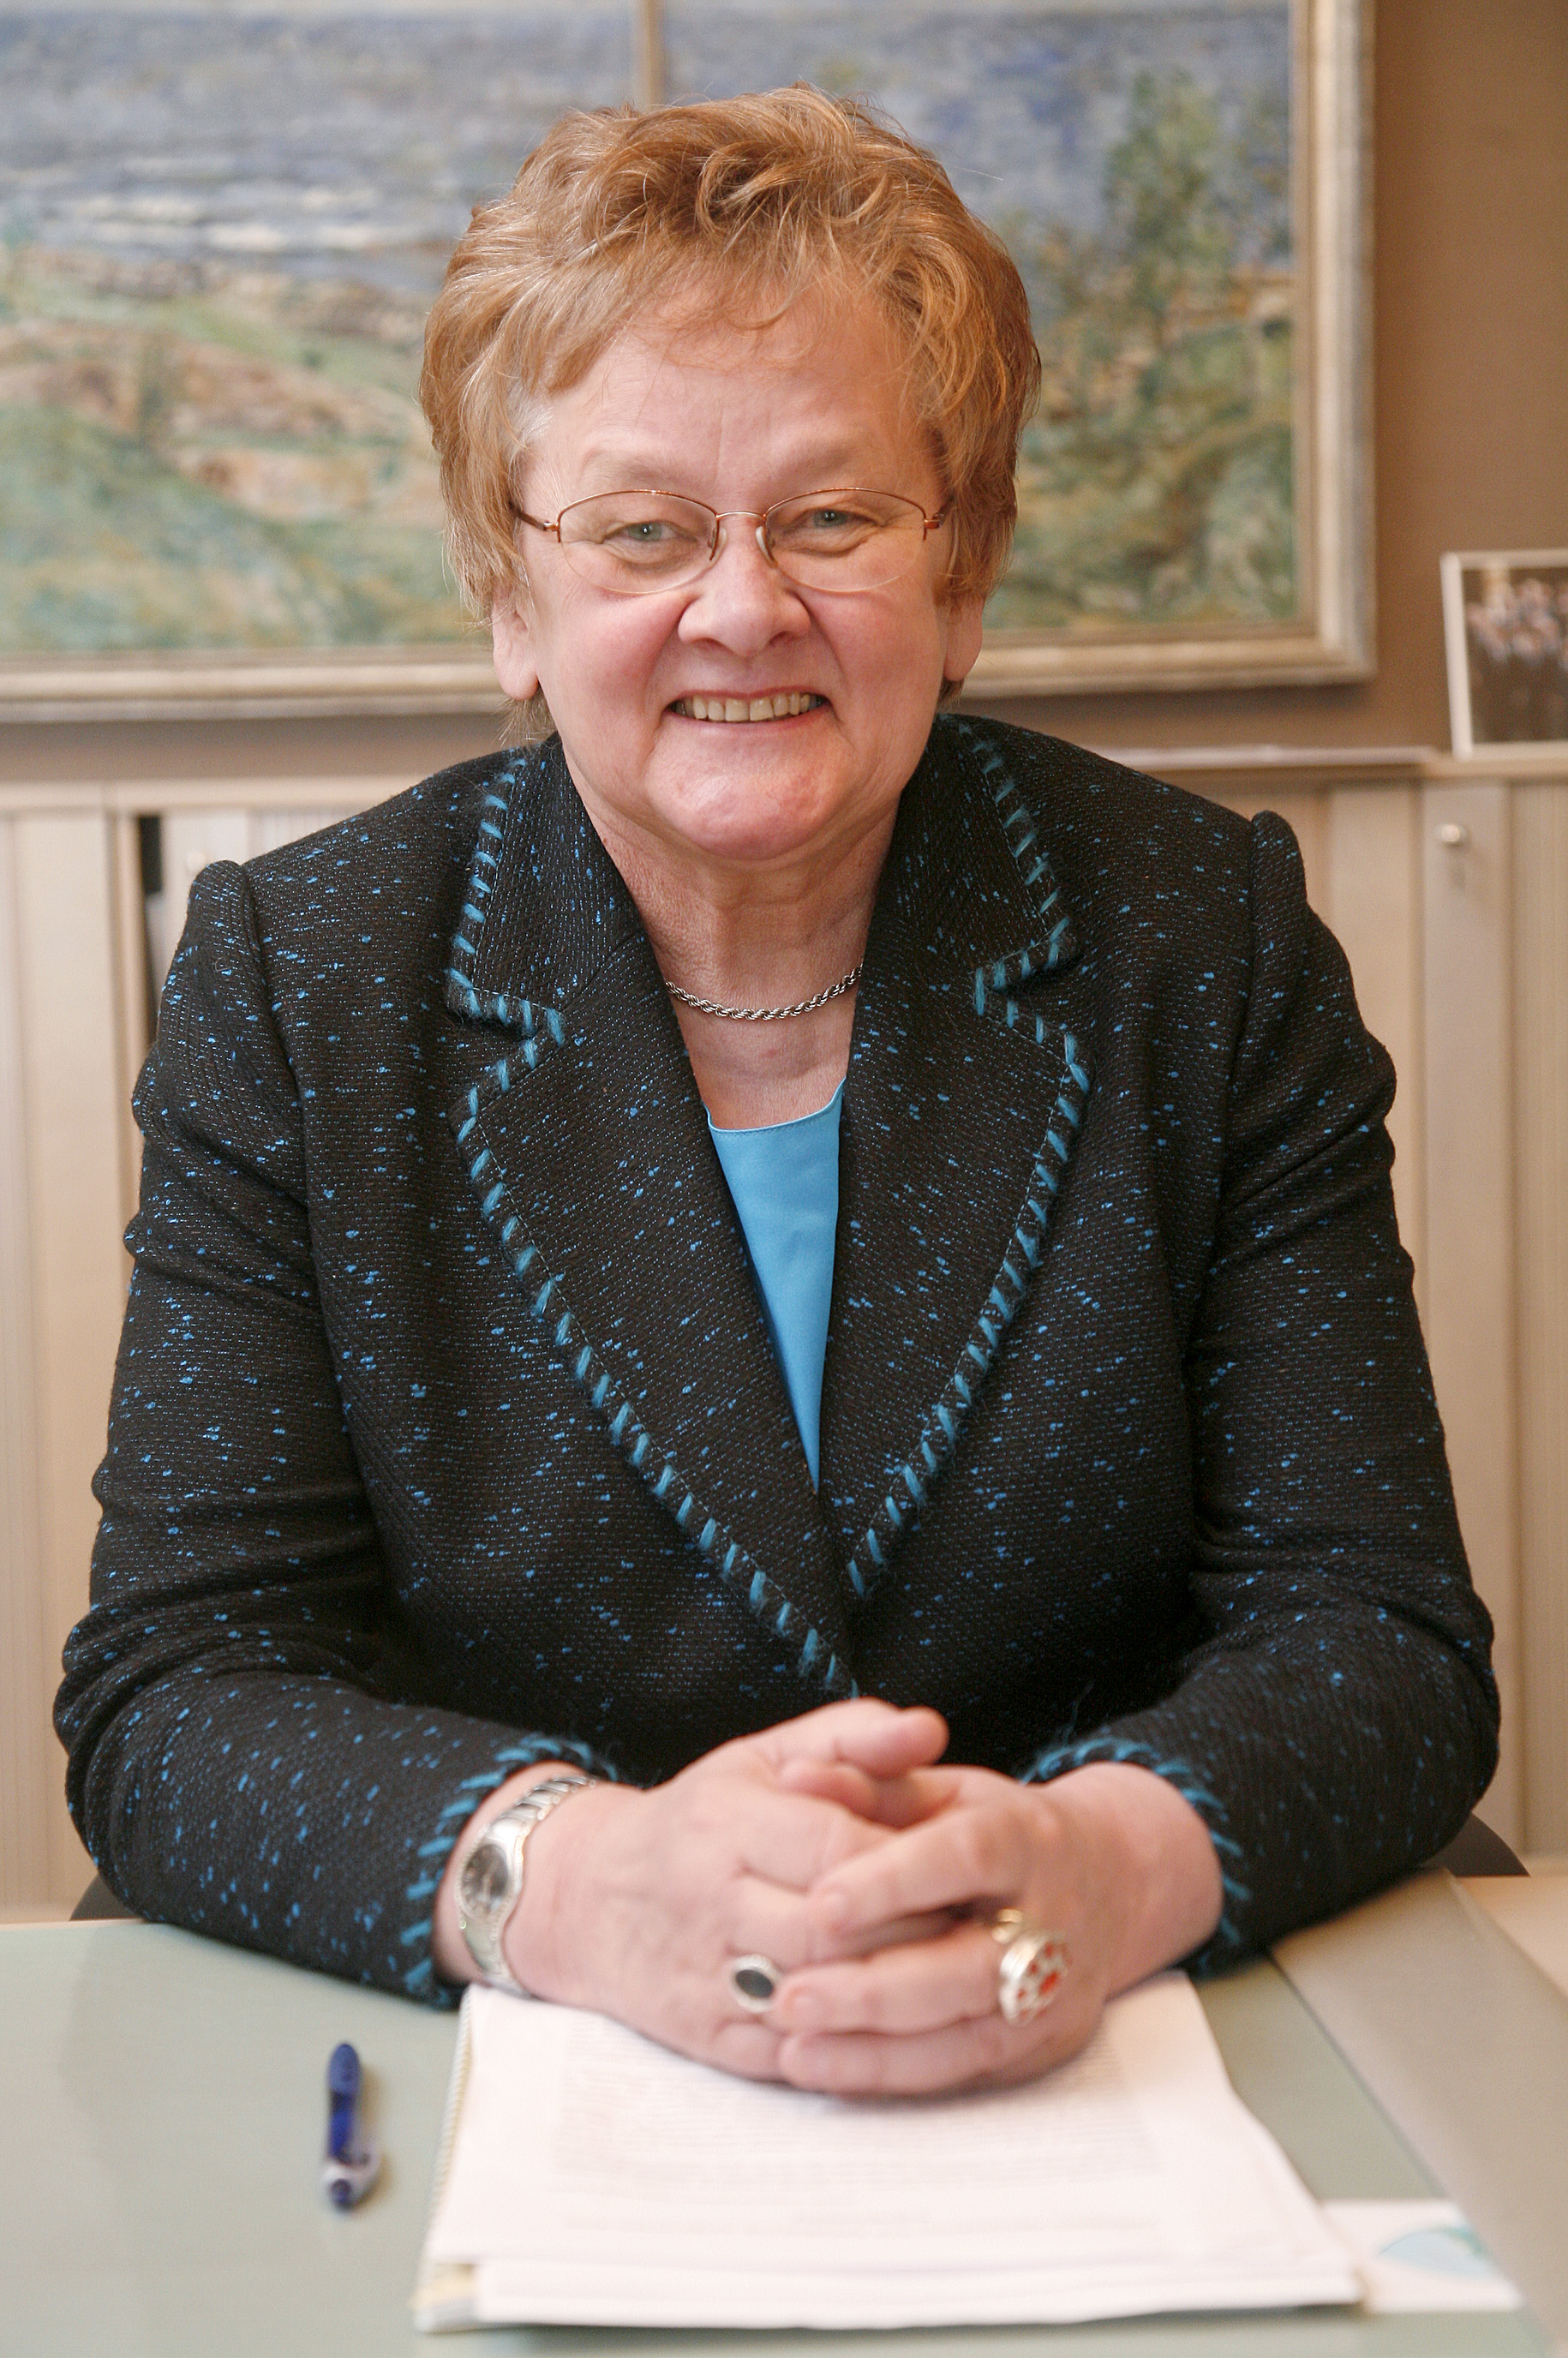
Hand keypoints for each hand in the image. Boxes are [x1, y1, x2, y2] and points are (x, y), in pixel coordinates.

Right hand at [502, 1699, 951, 2078]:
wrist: (588, 1899)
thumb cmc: (699, 1816)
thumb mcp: (763, 1756)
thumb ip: (852, 1736)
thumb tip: (932, 1727)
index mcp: (728, 1821)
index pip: (836, 1848)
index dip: (907, 1864)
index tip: (962, 1868)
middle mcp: (711, 1899)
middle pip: (835, 1931)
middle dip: (915, 1934)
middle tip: (977, 1930)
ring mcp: (704, 1975)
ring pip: (817, 1999)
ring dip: (892, 1996)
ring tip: (952, 1979)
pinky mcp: (706, 2037)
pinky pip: (792, 2055)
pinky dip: (852, 2048)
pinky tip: (902, 2030)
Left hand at [762, 1753, 1222, 2096]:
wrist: (1109, 1881)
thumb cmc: (1000, 1829)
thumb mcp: (945, 1789)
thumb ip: (869, 1782)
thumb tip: (793, 1778)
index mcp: (1028, 1838)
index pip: (966, 1857)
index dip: (893, 1882)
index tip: (819, 1905)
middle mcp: (1052, 1921)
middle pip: (968, 1968)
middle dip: (872, 1990)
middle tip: (788, 1997)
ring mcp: (1054, 1994)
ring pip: (966, 2037)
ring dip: (872, 2050)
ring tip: (792, 2047)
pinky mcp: (1041, 2047)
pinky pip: (963, 2072)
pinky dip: (889, 2075)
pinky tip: (824, 2068)